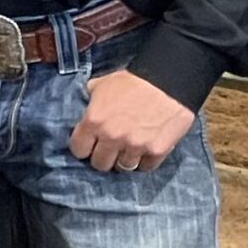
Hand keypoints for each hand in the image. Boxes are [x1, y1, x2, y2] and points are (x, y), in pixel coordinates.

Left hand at [69, 70, 196, 173]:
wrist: (169, 80)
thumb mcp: (103, 84)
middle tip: (109, 149)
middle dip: (103, 156)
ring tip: (129, 149)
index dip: (83, 147)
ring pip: (123, 167)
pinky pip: (146, 167)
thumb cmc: (135, 80)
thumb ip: (90, 99)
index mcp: (94, 121)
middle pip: (100, 163)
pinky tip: (145, 150)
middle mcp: (112, 137)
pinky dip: (145, 161)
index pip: (78, 149)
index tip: (89, 145)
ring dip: (124, 159)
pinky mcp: (156, 151)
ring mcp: (135, 146)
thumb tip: (86, 104)